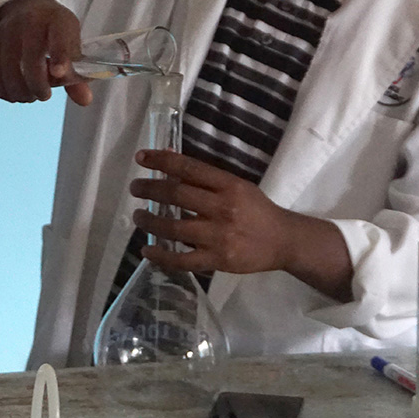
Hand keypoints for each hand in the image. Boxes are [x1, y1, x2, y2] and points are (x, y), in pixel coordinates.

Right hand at [0, 0, 91, 104]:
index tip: (59, 74)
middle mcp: (31, 21)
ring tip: (29, 96)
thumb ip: (77, 73)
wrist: (26, 8)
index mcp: (57, 20)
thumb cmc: (53, 29)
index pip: (59, 37)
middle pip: (31, 57)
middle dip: (37, 84)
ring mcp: (8, 30)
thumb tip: (84, 100)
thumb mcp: (71, 42)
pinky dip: (3, 89)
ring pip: (8, 67)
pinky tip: (13, 94)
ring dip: (19, 90)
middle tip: (44, 95)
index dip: (60, 56)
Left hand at [130, 150, 294, 274]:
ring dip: (149, 221)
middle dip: (149, 189)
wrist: (283, 241)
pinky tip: (146, 251)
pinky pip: (182, 260)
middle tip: (135, 188)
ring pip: (173, 228)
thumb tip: (169, 159)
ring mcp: (219, 236)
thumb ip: (205, 177)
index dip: (162, 160)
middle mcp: (222, 208)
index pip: (189, 167)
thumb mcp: (237, 186)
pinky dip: (160, 257)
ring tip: (138, 216)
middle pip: (177, 195)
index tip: (141, 157)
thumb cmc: (256, 209)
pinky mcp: (218, 260)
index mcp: (228, 185)